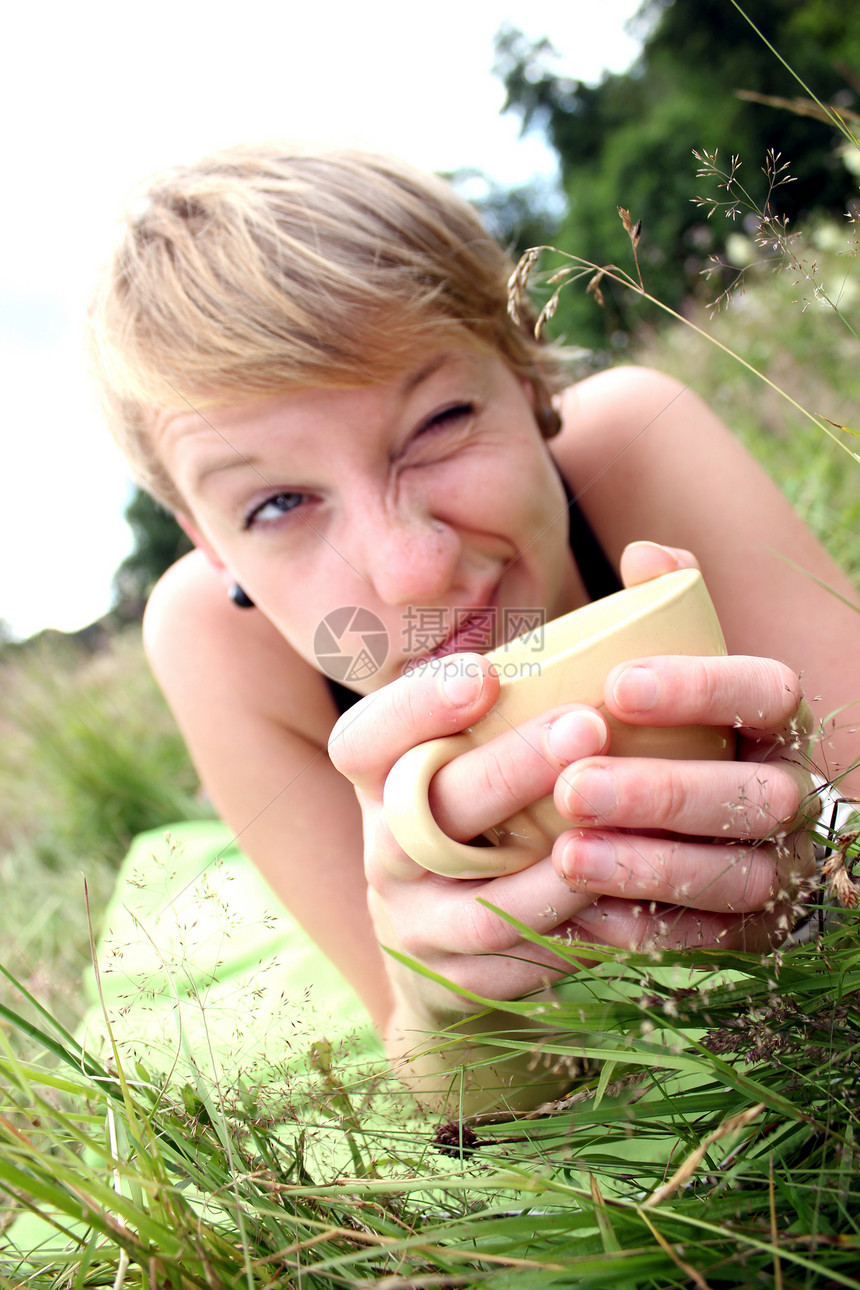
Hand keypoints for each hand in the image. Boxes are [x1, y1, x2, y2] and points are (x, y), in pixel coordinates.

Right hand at [329, 658, 613, 1020]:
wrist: (447, 939)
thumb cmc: (487, 808)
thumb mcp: (475, 746)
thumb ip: (528, 679)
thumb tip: (646, 575)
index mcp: (380, 781)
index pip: (365, 740)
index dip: (416, 708)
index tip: (486, 675)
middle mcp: (385, 850)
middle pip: (428, 814)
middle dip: (509, 769)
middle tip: (587, 724)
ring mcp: (416, 921)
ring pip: (477, 906)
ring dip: (550, 870)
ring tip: (616, 829)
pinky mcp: (456, 981)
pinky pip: (521, 967)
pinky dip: (577, 936)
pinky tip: (630, 902)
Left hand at [552, 541, 818, 954]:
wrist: (673, 826)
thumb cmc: (657, 731)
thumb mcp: (659, 669)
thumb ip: (659, 609)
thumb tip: (645, 553)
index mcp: (773, 721)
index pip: (766, 692)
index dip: (702, 687)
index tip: (619, 684)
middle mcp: (788, 792)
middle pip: (750, 796)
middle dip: (661, 791)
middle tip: (571, 784)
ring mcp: (776, 867)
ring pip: (733, 875)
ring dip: (648, 865)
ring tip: (565, 854)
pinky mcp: (746, 933)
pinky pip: (704, 940)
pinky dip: (641, 928)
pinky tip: (574, 913)